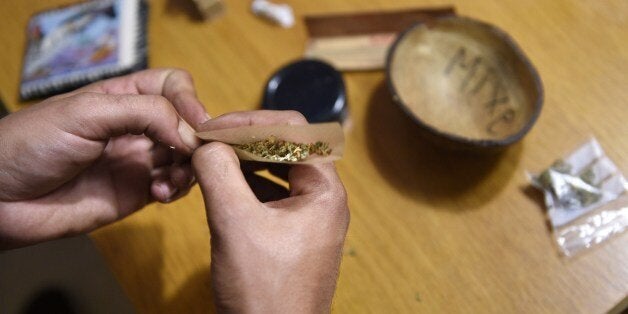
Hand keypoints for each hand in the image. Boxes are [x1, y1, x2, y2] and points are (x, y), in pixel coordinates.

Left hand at [0, 68, 208, 248]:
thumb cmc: (32, 144)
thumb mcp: (87, 113)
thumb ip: (144, 113)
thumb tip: (192, 133)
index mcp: (122, 97)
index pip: (172, 86)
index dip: (189, 100)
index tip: (198, 124)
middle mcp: (136, 126)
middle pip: (187, 122)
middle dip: (196, 138)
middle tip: (193, 156)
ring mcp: (139, 160)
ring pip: (187, 157)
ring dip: (189, 167)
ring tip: (169, 181)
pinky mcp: (138, 193)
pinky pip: (174, 187)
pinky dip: (177, 189)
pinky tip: (160, 194)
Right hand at [192, 111, 349, 312]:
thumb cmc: (264, 292)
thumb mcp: (236, 224)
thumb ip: (219, 173)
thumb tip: (205, 141)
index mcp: (324, 191)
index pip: (294, 130)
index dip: (252, 121)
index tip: (214, 127)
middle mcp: (322, 199)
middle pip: (286, 147)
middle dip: (245, 139)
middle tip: (208, 139)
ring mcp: (308, 218)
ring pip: (276, 170)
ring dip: (243, 160)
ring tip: (210, 156)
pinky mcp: (291, 235)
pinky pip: (270, 195)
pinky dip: (245, 184)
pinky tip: (220, 183)